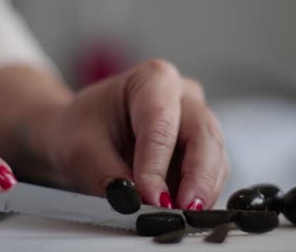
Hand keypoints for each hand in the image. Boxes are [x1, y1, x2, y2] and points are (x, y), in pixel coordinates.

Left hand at [39, 60, 228, 209]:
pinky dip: (201, 192)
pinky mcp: (201, 147)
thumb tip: (136, 203)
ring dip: (202, 189)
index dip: (157, 163)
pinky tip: (185, 209)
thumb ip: (109, 177)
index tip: (150, 196)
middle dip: (197, 177)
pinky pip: (213, 171)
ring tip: (181, 215)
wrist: (83, 132)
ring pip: (215, 155)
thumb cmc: (81, 129)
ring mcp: (196, 120)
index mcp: (153, 79)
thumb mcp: (81, 151)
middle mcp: (183, 96)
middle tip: (183, 210)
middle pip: (203, 134)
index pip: (161, 123)